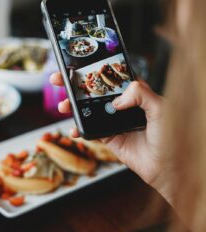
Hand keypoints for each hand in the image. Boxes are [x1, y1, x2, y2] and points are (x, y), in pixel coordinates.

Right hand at [50, 73, 174, 201]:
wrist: (167, 167)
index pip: (111, 76)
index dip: (94, 69)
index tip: (76, 64)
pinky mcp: (108, 137)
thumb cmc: (171, 137)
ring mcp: (113, 120)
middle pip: (94, 91)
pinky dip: (78, 130)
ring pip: (87, 109)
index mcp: (135, 93)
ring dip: (72, 106)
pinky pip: (89, 131)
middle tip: (58, 79)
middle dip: (74, 85)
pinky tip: (73, 130)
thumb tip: (116, 100)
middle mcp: (122, 105)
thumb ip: (141, 94)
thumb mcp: (161, 108)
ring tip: (63, 106)